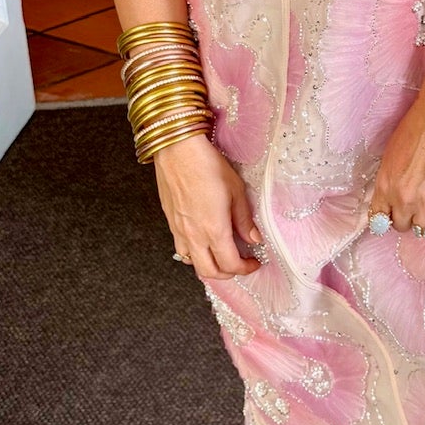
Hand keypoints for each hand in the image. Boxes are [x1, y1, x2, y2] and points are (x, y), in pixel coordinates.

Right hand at [153, 134, 262, 279]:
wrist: (177, 150)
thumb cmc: (207, 165)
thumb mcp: (236, 190)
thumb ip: (244, 219)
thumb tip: (253, 238)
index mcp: (214, 230)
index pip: (230, 264)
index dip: (245, 268)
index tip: (254, 262)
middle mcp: (194, 235)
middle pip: (209, 272)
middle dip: (227, 274)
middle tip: (240, 264)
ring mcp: (179, 230)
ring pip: (192, 263)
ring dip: (208, 266)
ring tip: (221, 255)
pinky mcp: (170, 222)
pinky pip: (181, 249)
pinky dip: (193, 254)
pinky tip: (202, 242)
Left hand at [367, 94, 424, 235]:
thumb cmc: (415, 129)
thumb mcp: (390, 156)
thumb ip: (390, 180)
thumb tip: (394, 196)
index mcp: (384, 186)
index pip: (378, 219)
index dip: (387, 219)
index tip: (394, 215)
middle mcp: (402, 199)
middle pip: (401, 226)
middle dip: (408, 218)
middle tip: (416, 207)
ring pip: (422, 229)